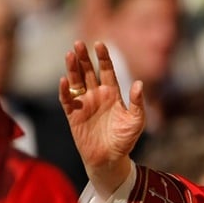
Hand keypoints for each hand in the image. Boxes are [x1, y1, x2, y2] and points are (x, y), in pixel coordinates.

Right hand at [59, 41, 145, 197]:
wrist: (110, 159)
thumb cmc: (125, 141)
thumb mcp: (136, 121)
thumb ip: (137, 103)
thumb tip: (139, 84)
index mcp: (112, 93)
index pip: (107, 70)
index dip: (103, 57)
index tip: (99, 44)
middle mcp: (97, 95)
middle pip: (88, 71)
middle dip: (84, 57)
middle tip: (79, 43)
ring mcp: (84, 104)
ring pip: (76, 81)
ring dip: (72, 68)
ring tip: (70, 54)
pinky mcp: (73, 115)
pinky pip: (67, 100)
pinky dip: (64, 90)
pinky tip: (64, 80)